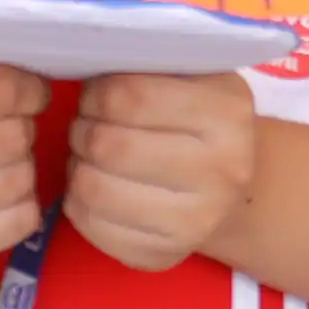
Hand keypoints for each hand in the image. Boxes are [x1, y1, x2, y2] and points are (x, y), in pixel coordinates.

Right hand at [0, 54, 45, 264]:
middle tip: (13, 123)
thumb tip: (43, 44)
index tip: (27, 90)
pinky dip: (26, 208)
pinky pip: (12, 228)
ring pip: (14, 185)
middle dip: (24, 128)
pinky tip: (7, 190)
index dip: (27, 89)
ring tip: (6, 155)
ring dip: (25, 166)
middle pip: (6, 141)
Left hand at [66, 70, 259, 273]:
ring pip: (94, 189)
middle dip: (83, 130)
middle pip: (110, 145)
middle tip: (87, 126)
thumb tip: (84, 53)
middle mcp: (223, 170)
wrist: (232, 187)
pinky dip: (78, 203)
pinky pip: (94, 227)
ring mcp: (197, 221)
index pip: (132, 96)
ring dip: (77, 166)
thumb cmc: (195, 119)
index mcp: (227, 111)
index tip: (96, 95)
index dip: (97, 94)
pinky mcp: (165, 256)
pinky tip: (95, 188)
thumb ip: (147, 61)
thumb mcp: (190, 76)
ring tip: (89, 156)